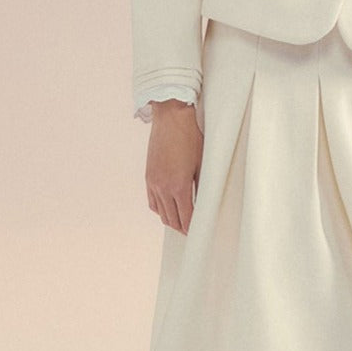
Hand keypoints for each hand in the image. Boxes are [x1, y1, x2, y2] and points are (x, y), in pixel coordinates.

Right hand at [145, 99, 203, 233]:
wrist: (171, 119)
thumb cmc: (190, 138)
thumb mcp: (201, 164)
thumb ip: (200, 186)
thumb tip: (203, 203)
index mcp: (179, 186)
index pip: (186, 218)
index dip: (193, 228)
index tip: (199, 231)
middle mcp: (163, 188)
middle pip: (171, 220)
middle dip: (182, 228)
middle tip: (192, 230)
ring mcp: (153, 183)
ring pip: (160, 213)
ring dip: (171, 220)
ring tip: (181, 222)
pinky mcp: (148, 177)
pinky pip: (152, 201)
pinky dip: (160, 209)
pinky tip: (168, 208)